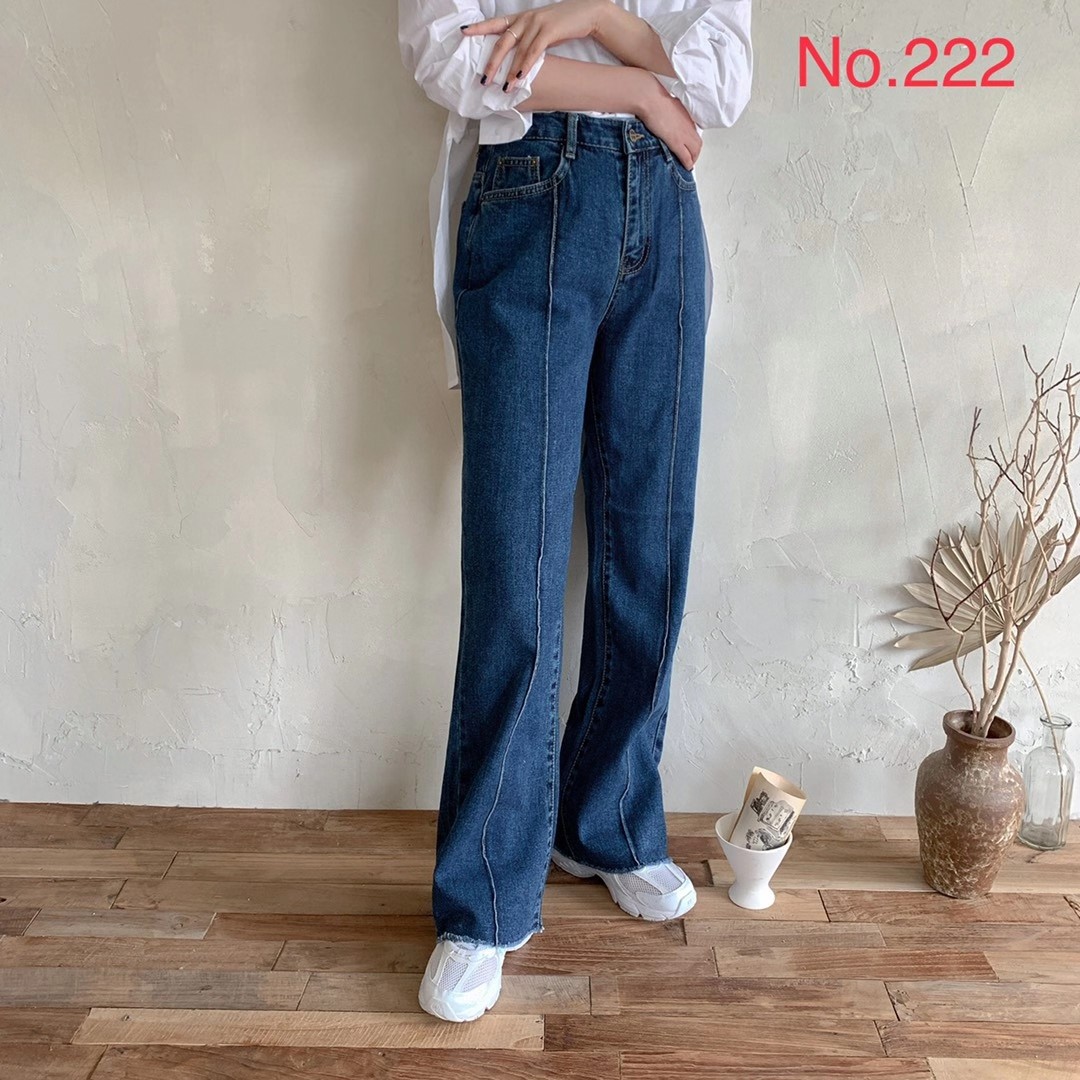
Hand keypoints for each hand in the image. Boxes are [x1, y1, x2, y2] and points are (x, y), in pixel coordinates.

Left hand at [461, 0, 606, 91]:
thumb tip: (515, 62)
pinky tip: (520, 78)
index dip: (479, 28)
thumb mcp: (540, 30)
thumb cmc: (563, 24)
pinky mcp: (549, 30)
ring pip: (517, 50)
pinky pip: (533, 51)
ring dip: (509, 71)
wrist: (587, 13)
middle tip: (484, 79)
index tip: (464, 33)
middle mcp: (525, 19)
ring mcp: (536, 23)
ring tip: (504, 88)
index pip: (495, 23)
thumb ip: (526, 41)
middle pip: (502, 41)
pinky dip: (525, 66)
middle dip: (492, 62)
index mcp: (521, 18)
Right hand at [636, 73, 702, 170]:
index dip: (692, 142)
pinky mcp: (676, 142)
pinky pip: (686, 156)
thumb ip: (671, 113)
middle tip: (691, 158)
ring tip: (688, 164)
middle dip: (695, 153)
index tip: (689, 146)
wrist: (650, 98)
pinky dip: (688, 163)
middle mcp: (688, 125)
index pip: (694, 132)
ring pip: (695, 151)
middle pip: (698, 143)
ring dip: (692, 159)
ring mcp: (683, 134)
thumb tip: (667, 115)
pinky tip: (686, 167)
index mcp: (686, 116)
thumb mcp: (667, 105)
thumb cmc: (655, 98)